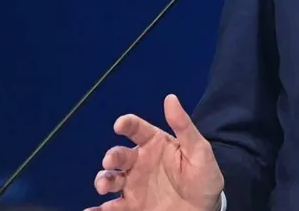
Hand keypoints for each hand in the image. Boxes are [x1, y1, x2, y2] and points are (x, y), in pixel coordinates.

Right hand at [86, 94, 223, 210]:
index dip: (127, 124)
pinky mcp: (132, 205)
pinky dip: (98, 209)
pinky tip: (93, 210)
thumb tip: (170, 98)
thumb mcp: (199, 151)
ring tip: (103, 186)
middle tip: (110, 161)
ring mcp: (134, 184)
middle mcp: (139, 162)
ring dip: (103, 180)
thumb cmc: (203, 177)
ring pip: (110, 178)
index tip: (120, 125)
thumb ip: (184, 126)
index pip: (137, 129)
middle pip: (119, 154)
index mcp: (155, 144)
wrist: (206, 209)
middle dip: (111, 156)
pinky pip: (111, 207)